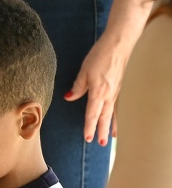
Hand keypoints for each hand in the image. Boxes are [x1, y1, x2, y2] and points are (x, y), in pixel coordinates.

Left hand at [64, 27, 131, 144]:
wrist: (119, 43)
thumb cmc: (100, 55)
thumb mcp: (85, 70)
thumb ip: (78, 86)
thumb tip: (69, 97)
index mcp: (99, 92)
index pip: (92, 114)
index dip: (89, 127)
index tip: (87, 138)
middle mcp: (109, 94)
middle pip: (104, 117)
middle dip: (101, 130)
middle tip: (99, 144)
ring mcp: (116, 91)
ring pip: (112, 112)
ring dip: (110, 125)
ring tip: (110, 138)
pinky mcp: (119, 86)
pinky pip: (117, 105)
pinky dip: (117, 115)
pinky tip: (116, 120)